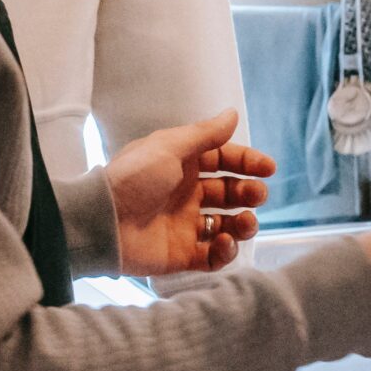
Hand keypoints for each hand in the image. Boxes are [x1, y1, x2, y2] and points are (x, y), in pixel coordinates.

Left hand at [105, 109, 272, 276]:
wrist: (101, 222)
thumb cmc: (132, 178)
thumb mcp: (169, 147)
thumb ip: (205, 134)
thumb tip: (232, 114)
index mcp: (182, 165)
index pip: (223, 160)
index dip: (247, 163)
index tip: (268, 169)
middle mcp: (186, 194)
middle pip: (229, 193)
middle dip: (248, 193)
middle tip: (257, 196)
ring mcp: (184, 225)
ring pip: (227, 225)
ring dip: (244, 224)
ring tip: (245, 223)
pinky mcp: (181, 254)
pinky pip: (213, 256)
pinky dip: (226, 252)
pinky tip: (225, 242)